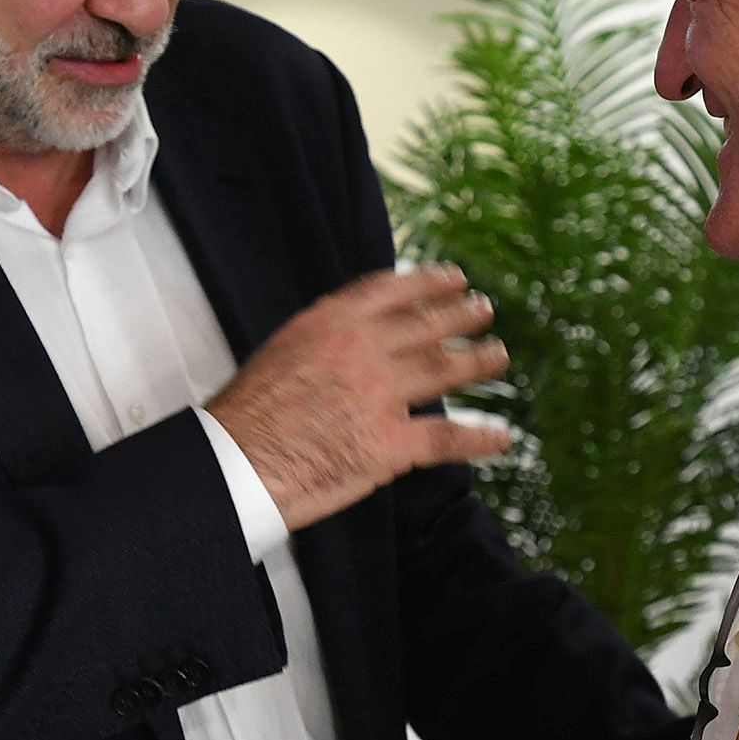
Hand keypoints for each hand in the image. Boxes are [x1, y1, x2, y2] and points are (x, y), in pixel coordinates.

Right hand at [205, 264, 511, 530]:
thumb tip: (350, 337)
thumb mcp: (282, 350)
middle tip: (483, 310)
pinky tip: (502, 436)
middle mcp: (362, 349)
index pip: (392, 290)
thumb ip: (324, 339)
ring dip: (477, 361)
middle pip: (427, 325)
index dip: (428, 282)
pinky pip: (446, 437)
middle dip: (460, 315)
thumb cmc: (247, 415)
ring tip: (496, 355)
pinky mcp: (389, 444)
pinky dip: (480, 438)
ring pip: (444, 369)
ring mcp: (379, 395)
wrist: (236, 462)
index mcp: (332, 322)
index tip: (452, 277)